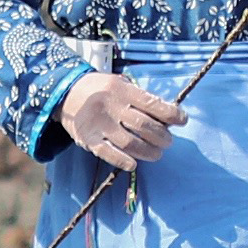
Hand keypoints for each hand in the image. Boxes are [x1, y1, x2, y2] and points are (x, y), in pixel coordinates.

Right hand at [57, 71, 183, 169]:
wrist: (65, 93)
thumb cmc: (100, 89)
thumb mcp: (119, 84)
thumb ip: (140, 98)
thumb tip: (167, 117)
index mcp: (121, 89)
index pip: (152, 103)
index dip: (171, 114)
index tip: (182, 120)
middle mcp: (110, 106)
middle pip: (144, 125)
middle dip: (162, 137)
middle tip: (168, 141)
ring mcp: (98, 124)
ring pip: (130, 142)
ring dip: (148, 151)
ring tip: (156, 154)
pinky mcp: (88, 139)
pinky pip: (108, 154)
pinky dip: (123, 161)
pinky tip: (134, 163)